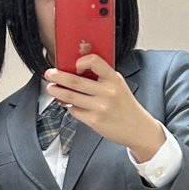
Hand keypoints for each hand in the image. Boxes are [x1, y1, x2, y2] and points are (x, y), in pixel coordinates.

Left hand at [44, 56, 165, 162]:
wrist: (138, 129)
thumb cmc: (126, 106)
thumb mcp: (118, 85)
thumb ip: (102, 77)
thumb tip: (78, 68)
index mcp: (114, 79)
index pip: (95, 62)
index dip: (81, 61)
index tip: (74, 63)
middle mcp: (107, 92)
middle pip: (76, 81)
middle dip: (58, 76)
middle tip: (50, 74)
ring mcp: (100, 107)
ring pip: (71, 97)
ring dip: (58, 92)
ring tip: (51, 88)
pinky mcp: (94, 121)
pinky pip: (75, 111)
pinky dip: (69, 106)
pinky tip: (68, 103)